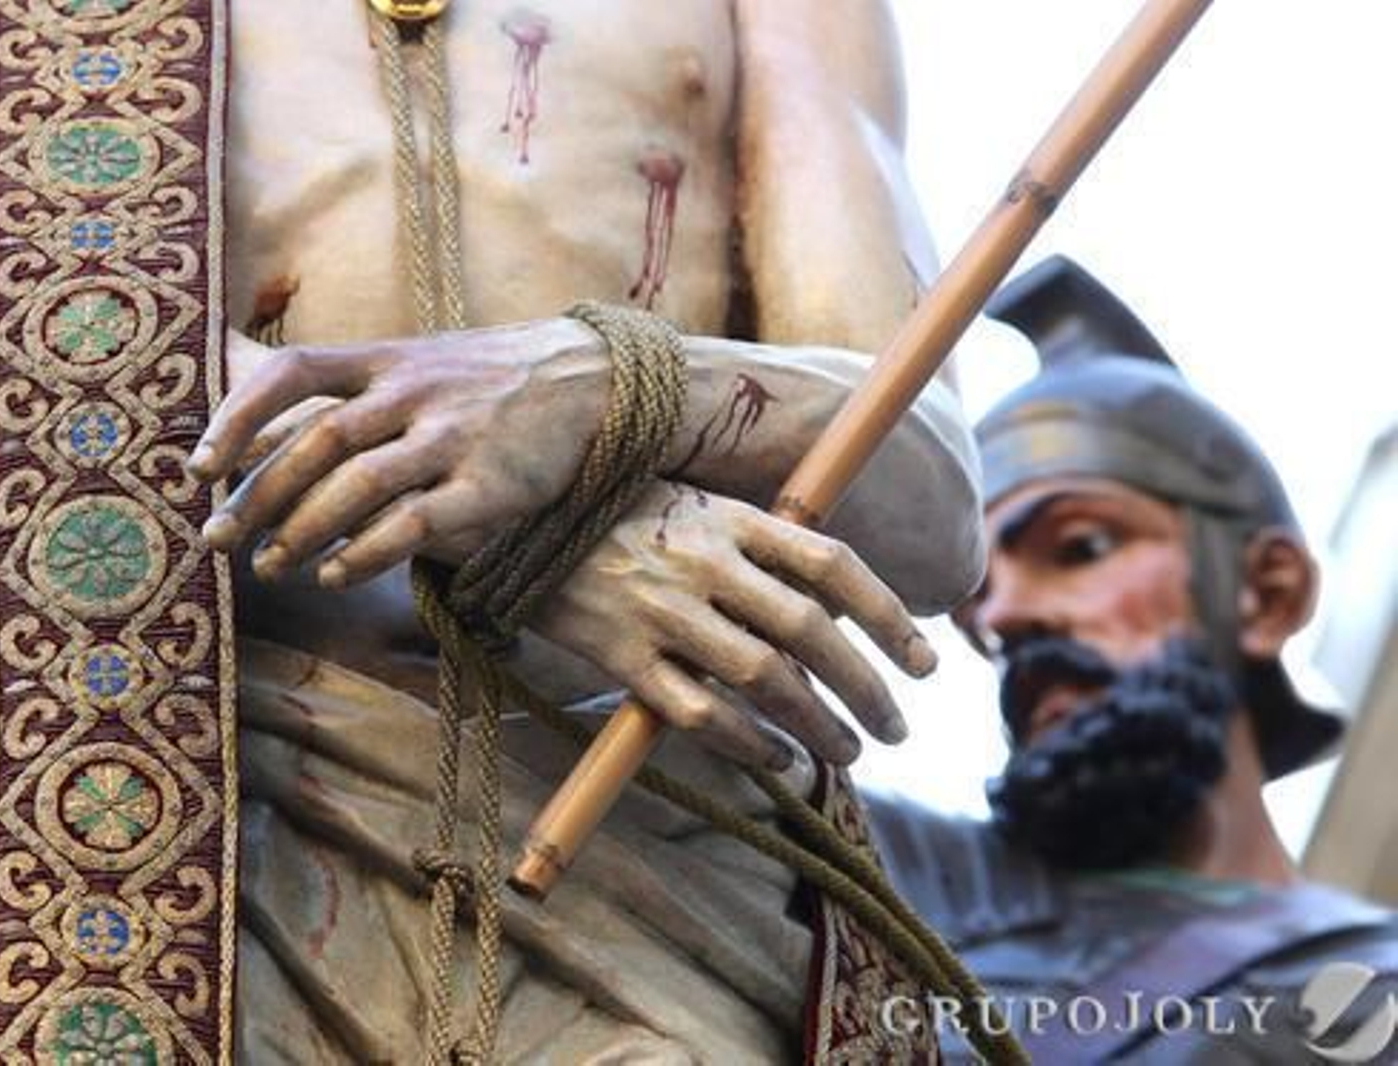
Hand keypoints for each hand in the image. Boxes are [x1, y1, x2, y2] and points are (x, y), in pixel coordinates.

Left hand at [190, 320, 608, 584]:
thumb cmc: (487, 380)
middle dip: (256, 496)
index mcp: (386, 358)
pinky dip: (368, 553)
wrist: (593, 377)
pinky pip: (416, 523)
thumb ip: (354, 390)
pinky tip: (336, 576)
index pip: (292, 373)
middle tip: (217, 540)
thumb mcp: (418, 361)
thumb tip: (267, 433)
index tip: (197, 468)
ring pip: (359, 485)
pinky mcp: (492, 483)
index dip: (236, 418)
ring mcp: (454, 436)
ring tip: (270, 567)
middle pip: (316, 442)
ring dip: (303, 532)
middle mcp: (413, 391)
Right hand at [529, 481, 936, 767]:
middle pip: (810, 631)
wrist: (515, 522)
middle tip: (895, 727)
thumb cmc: (615, 516)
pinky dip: (750, 744)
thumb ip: (756, 543)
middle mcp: (704, 562)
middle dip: (867, 686)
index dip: (889, 615)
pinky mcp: (621, 656)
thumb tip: (833, 593)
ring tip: (849, 751)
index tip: (925, 663)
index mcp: (730, 518)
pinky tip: (778, 760)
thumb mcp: (692, 505)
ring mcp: (662, 611)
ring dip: (820, 724)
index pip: (832, 564)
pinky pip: (700, 713)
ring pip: (764, 679)